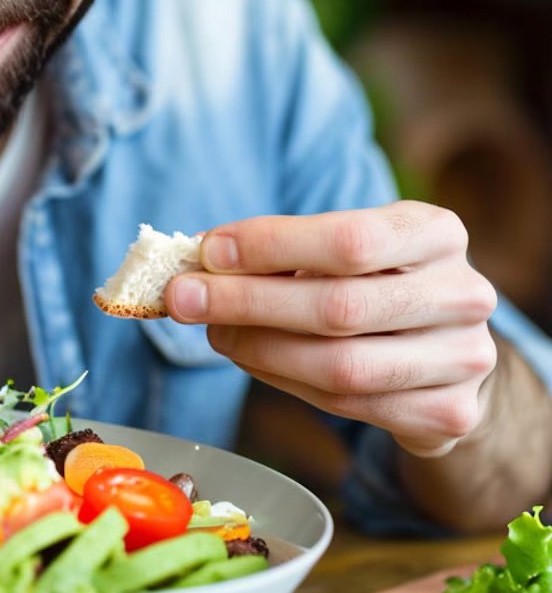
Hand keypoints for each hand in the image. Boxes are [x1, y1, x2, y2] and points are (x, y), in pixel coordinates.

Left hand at [164, 200, 497, 456]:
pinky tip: (252, 359)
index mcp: (435, 233)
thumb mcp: (342, 250)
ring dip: (258, 350)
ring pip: (340, 367)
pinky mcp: (448, 412)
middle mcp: (462, 293)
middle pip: (339, 307)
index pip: (350, 240)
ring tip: (214, 332)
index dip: (272, 246)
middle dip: (246, 303)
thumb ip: (282, 252)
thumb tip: (199, 261)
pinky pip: (346, 405)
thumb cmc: (373, 283)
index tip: (208, 251)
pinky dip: (284, 382)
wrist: (444, 351)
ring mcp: (463, 358)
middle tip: (182, 299)